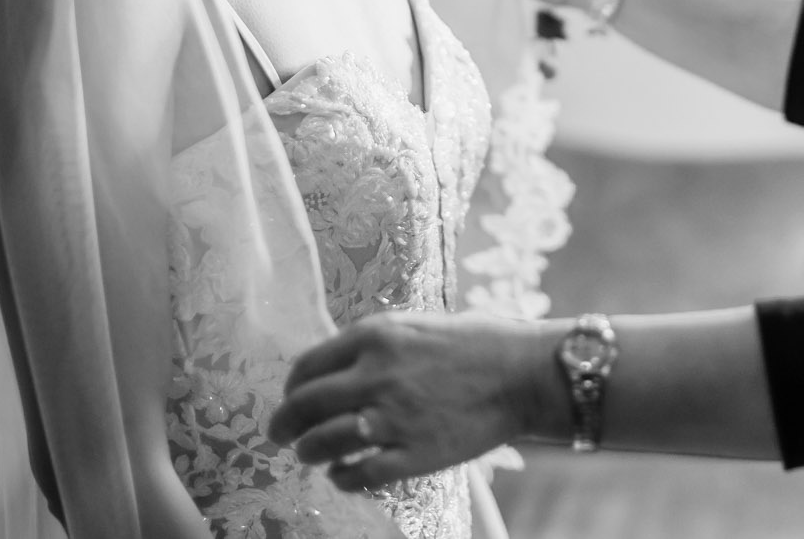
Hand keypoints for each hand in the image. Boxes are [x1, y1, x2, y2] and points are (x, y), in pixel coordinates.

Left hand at [268, 312, 558, 491]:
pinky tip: (341, 475)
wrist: (524, 373)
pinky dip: (342, 478)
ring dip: (309, 452)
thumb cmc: (478, 343)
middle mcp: (377, 375)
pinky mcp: (414, 454)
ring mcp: (394, 417)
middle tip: (279, 434)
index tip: (290, 397)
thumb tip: (339, 368)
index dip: (291, 387)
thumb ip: (376, 345)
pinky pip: (360, 474)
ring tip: (309, 454)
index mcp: (376, 336)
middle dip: (284, 423)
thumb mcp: (417, 325)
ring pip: (324, 442)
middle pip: (305, 405)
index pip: (308, 366)